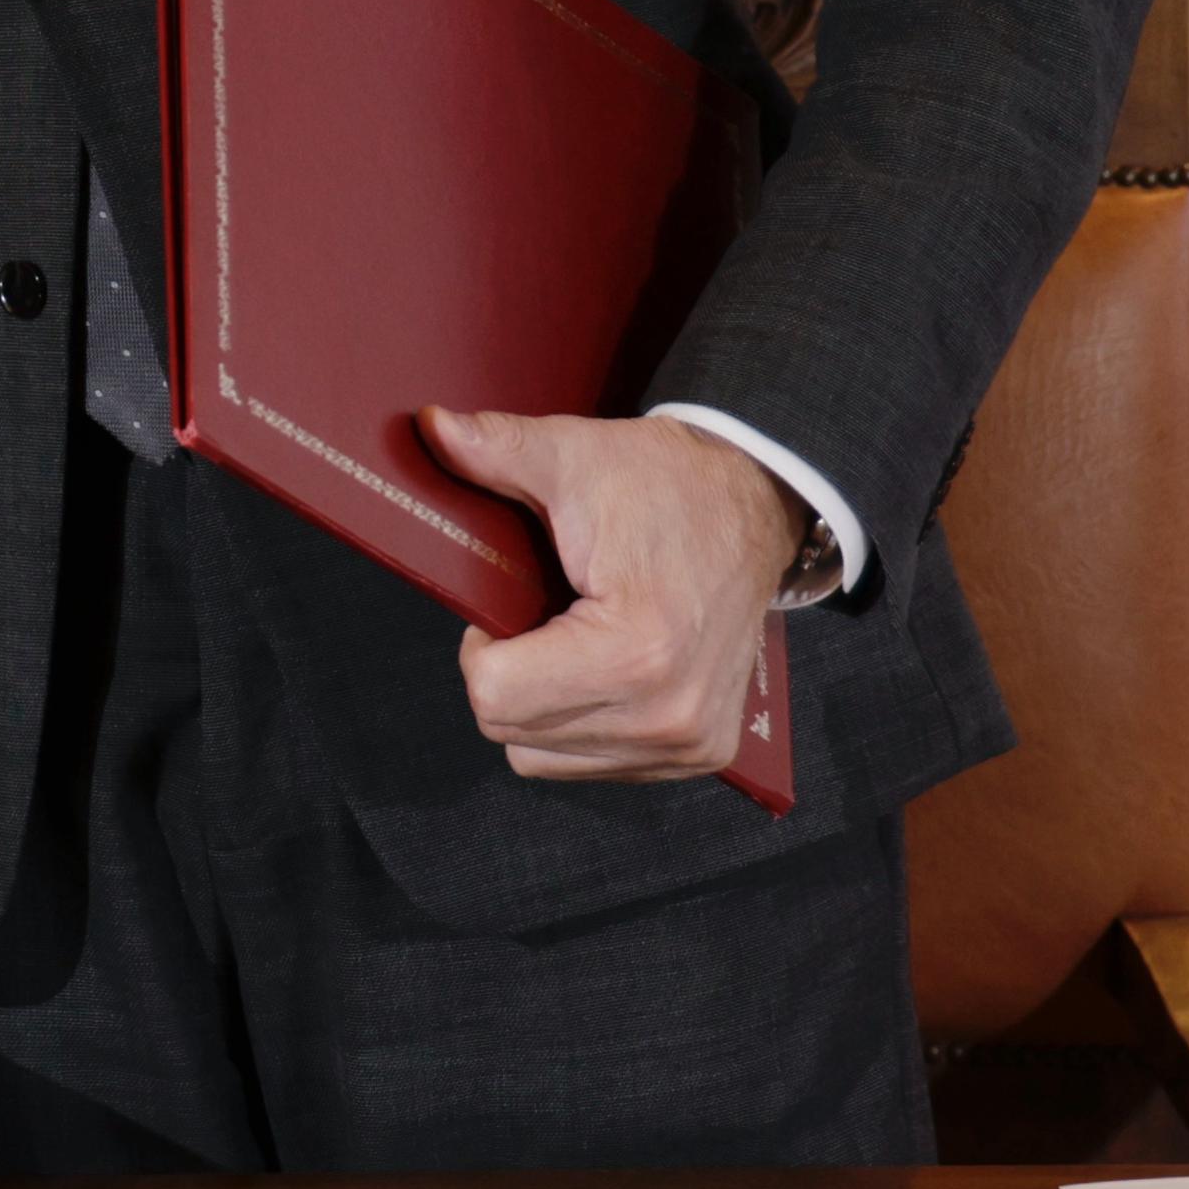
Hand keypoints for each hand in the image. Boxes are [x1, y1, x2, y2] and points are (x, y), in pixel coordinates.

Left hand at [423, 407, 797, 780]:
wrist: (758, 508)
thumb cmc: (668, 485)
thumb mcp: (575, 456)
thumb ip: (498, 449)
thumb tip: (430, 425)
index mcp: (638, 652)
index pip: (495, 696)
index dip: (480, 646)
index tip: (510, 604)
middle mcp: (669, 715)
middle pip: (512, 730)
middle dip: (506, 673)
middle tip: (539, 614)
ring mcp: (690, 742)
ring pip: (543, 756)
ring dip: (539, 704)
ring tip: (573, 637)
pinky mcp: (702, 752)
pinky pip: (592, 764)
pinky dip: (577, 722)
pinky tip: (600, 666)